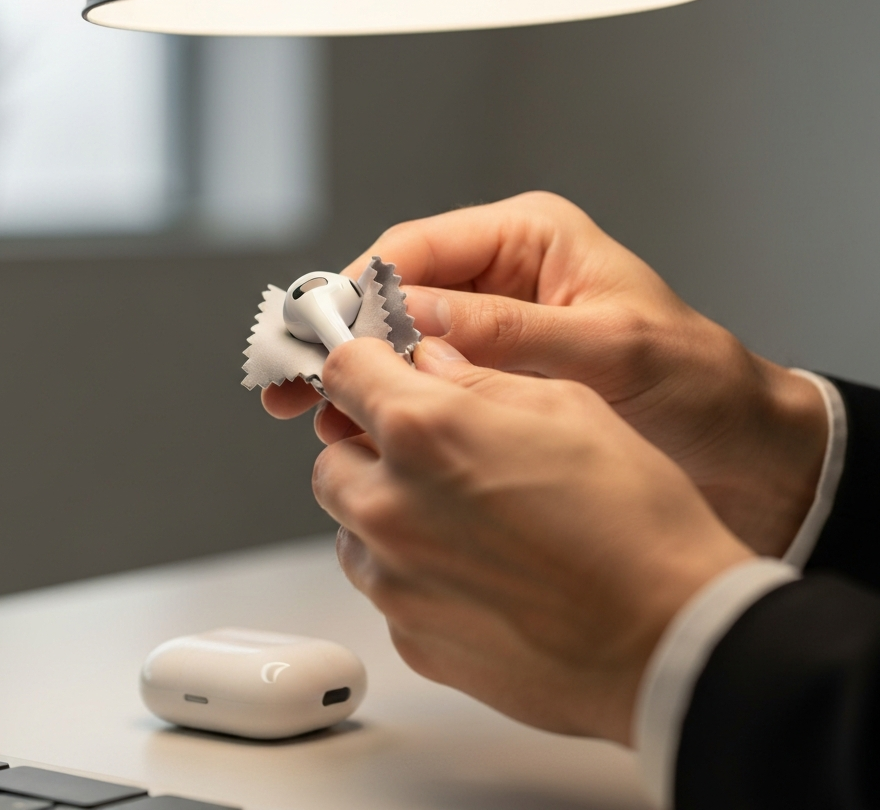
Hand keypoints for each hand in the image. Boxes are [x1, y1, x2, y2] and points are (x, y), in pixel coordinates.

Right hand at [265, 192, 827, 557]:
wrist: (741, 445)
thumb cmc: (694, 380)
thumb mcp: (610, 350)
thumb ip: (509, 333)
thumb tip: (414, 320)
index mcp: (530, 238)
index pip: (417, 250)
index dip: (358, 292)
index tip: (319, 336)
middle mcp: (503, 274)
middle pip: (395, 292)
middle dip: (344, 338)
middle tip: (292, 381)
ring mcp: (495, 324)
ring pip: (401, 339)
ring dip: (360, 375)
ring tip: (322, 417)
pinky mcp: (495, 371)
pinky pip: (426, 376)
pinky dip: (393, 401)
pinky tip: (365, 430)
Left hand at [313, 336, 752, 742]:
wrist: (670, 642)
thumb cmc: (636, 525)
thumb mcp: (568, 406)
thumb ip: (482, 378)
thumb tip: (434, 364)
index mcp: (425, 431)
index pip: (344, 369)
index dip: (362, 361)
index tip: (373, 367)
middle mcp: (391, 505)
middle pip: (333, 455)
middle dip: (370, 443)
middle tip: (430, 447)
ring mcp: (394, 580)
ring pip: (350, 524)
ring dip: (385, 507)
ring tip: (460, 514)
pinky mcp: (410, 636)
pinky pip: (384, 585)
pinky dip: (411, 569)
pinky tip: (476, 569)